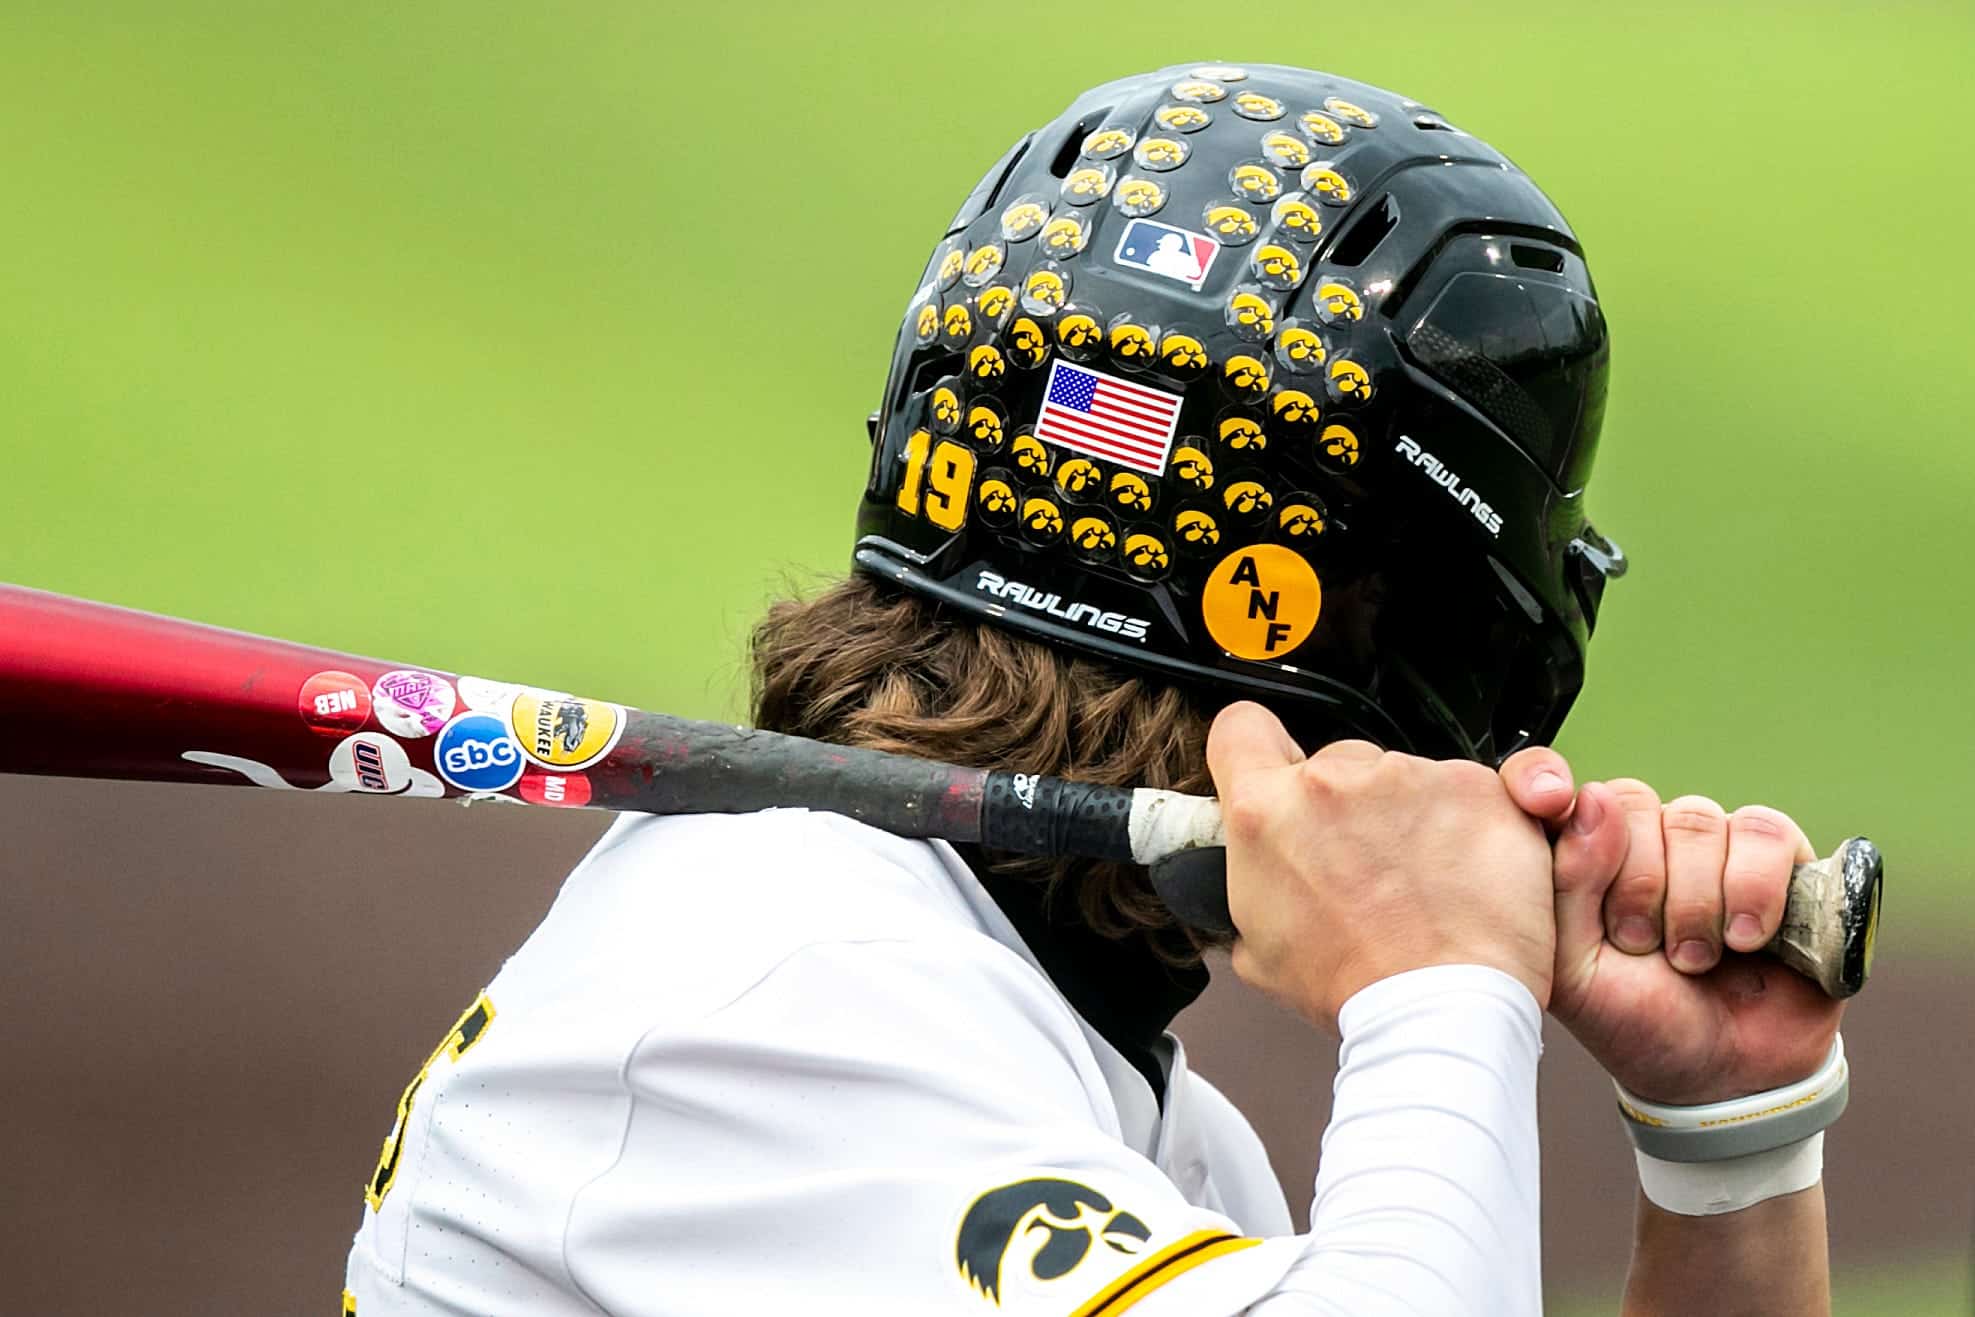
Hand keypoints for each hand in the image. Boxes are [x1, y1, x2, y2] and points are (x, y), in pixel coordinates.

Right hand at [1206, 702, 1554, 1033]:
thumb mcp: (1256, 947)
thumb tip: (1254, 872)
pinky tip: (1462, 876)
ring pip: (1401, 778)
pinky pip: (1463, 790)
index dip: (1254, 748)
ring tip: (1422, 884)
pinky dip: (1465, 825)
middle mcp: (1332, 780)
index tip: (1271, 767)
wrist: (1442, 1010)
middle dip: (1346, 805)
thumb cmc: (1354, 988)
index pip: (1240, 728)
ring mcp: (1408, 776)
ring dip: (1408, 817)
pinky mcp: (1475, 786)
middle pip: (1333, 762)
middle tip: (1365, 866)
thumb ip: (1251, 883)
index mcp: (1265, 812)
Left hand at [1500, 758, 1844, 1104]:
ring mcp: (1709, 843)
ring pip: (1695, 819)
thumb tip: (1588, 800)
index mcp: (1577, 857)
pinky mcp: (1778, 858)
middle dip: (1635, 885)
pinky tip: (1748, 938)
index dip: (1540, 783)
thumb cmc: (1636, 1020)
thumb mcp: (1573, 970)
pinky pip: (1764, 833)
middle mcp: (1639, 838)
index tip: (1544, 802)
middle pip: (1630, 802)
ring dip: (1694, 901)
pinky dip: (1754, 889)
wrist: (1724, 1074)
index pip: (1546, 782)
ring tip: (1693, 959)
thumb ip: (1563, 888)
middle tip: (1639, 945)